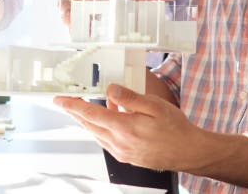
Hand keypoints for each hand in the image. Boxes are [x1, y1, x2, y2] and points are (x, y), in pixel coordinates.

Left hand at [54, 83, 204, 171]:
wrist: (189, 152)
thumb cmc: (175, 128)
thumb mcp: (154, 105)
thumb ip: (130, 98)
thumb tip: (110, 90)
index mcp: (125, 128)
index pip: (90, 115)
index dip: (72, 106)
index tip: (59, 100)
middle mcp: (119, 143)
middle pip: (89, 125)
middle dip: (76, 112)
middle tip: (67, 100)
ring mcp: (122, 152)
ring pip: (97, 134)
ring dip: (89, 120)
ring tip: (87, 106)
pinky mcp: (126, 157)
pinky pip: (106, 141)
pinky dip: (102, 128)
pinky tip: (110, 118)